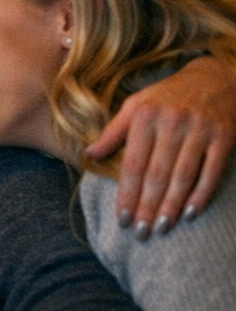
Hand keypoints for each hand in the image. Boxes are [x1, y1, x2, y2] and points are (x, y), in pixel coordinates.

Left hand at [86, 55, 235, 236]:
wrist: (217, 77)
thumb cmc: (168, 96)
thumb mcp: (137, 104)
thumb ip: (113, 130)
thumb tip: (89, 154)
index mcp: (146, 117)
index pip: (133, 164)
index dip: (127, 194)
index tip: (122, 220)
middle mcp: (172, 123)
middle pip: (157, 174)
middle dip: (147, 207)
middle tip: (140, 234)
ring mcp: (200, 129)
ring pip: (183, 176)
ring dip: (171, 206)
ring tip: (160, 228)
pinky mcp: (224, 136)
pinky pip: (212, 171)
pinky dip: (202, 194)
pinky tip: (191, 213)